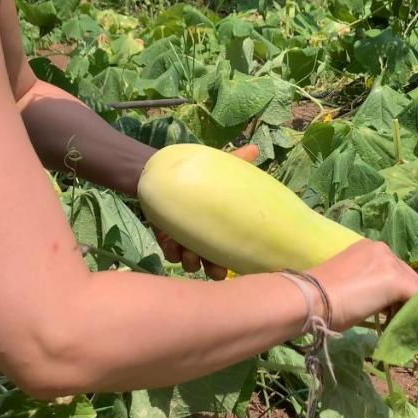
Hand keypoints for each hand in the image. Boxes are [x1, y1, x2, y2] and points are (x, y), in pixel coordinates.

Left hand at [153, 144, 258, 280]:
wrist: (163, 173)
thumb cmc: (196, 173)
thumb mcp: (217, 167)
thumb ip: (237, 161)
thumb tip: (253, 149)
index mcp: (222, 227)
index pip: (233, 250)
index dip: (235, 259)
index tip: (234, 260)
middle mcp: (207, 239)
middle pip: (214, 267)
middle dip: (214, 269)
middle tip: (212, 266)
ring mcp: (187, 242)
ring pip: (192, 264)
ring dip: (191, 261)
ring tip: (188, 251)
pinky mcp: (168, 241)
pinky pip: (171, 256)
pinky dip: (172, 252)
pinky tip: (172, 243)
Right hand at [305, 240, 417, 331]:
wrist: (311, 298)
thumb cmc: (320, 296)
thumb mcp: (348, 282)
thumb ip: (367, 284)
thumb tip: (380, 301)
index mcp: (369, 248)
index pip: (393, 268)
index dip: (392, 290)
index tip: (385, 309)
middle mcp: (383, 249)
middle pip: (407, 276)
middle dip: (403, 297)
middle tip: (391, 318)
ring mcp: (392, 264)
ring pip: (414, 287)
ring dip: (407, 304)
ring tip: (393, 323)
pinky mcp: (398, 282)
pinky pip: (417, 299)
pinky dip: (413, 312)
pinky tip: (400, 325)